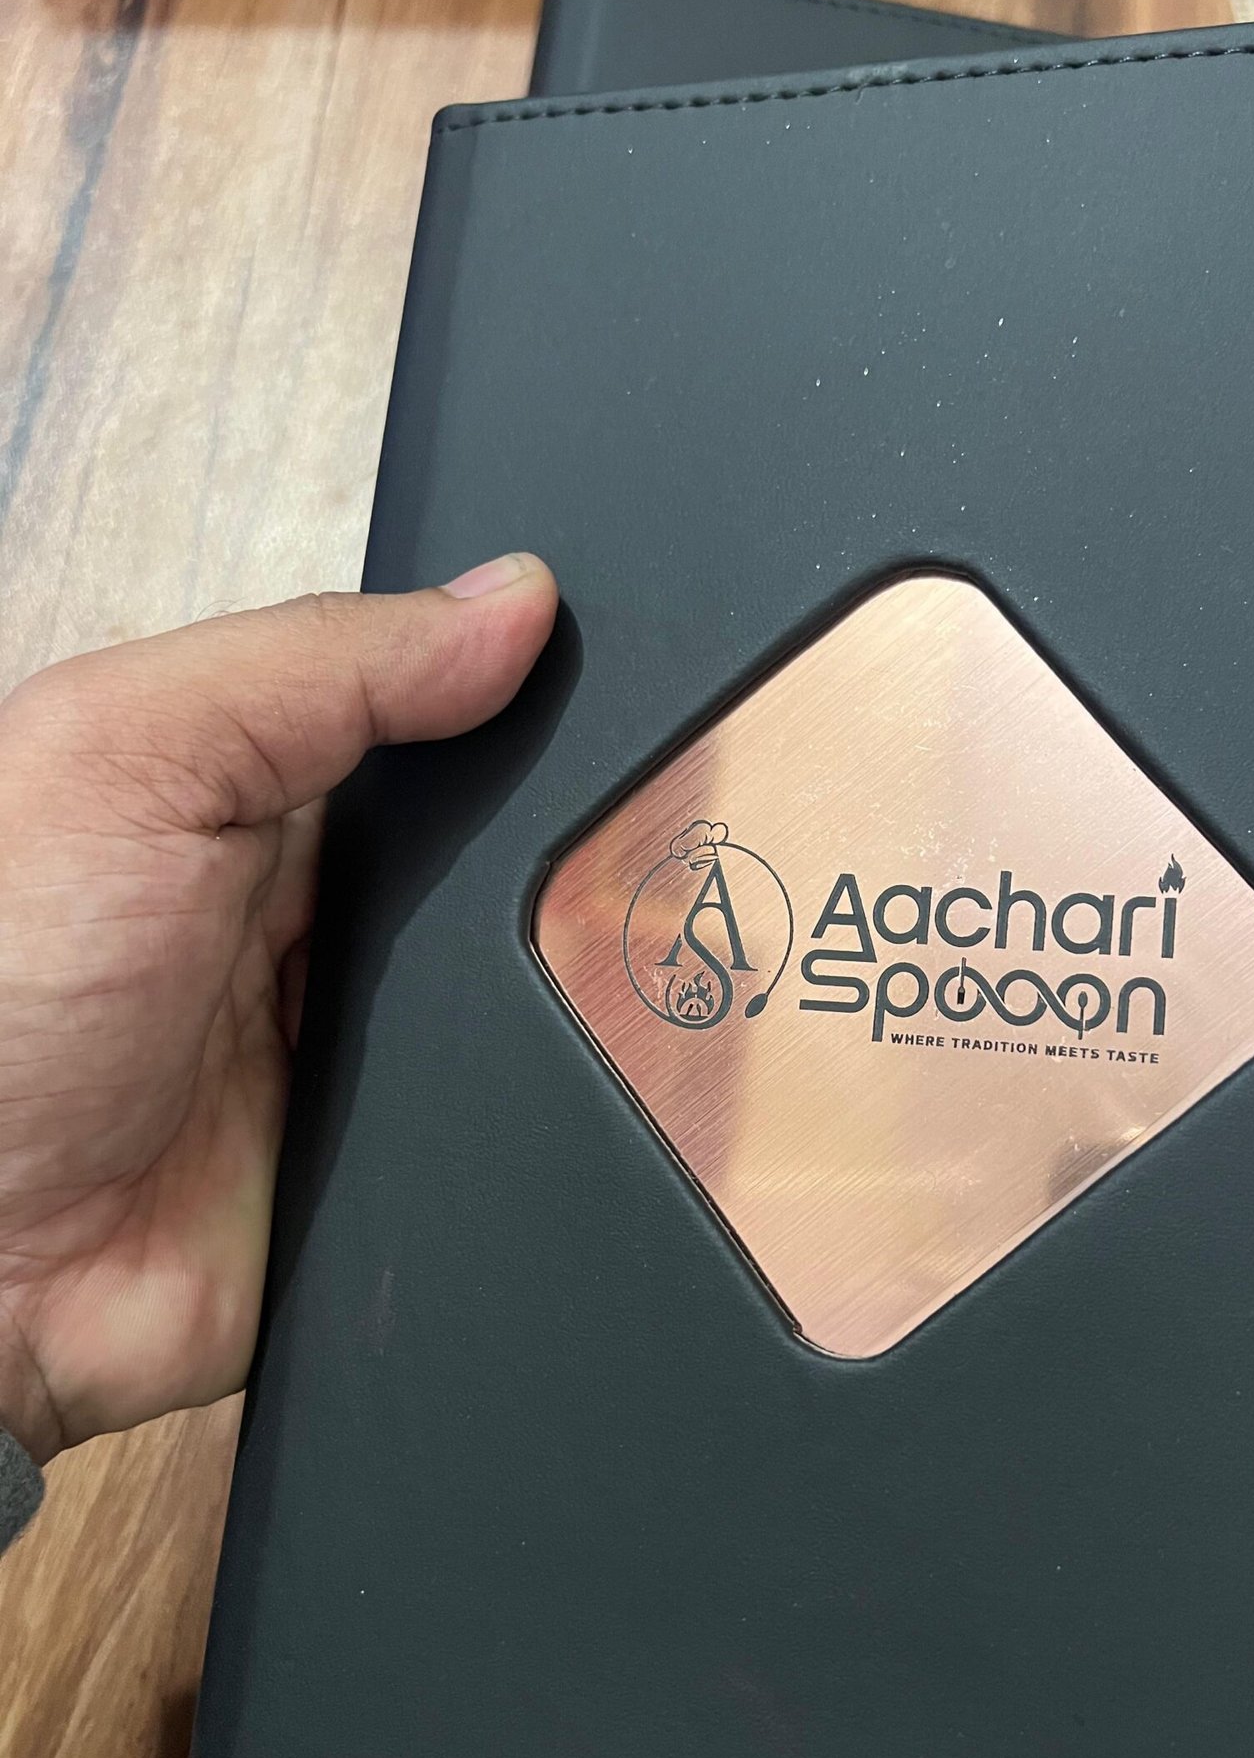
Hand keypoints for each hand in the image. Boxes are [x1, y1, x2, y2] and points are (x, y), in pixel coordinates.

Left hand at [0, 555, 557, 1462]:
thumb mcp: (129, 754)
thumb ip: (318, 666)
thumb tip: (512, 604)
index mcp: (247, 779)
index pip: (432, 700)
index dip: (523, 683)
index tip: (606, 674)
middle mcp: (311, 903)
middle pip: (506, 840)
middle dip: (566, 837)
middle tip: (619, 832)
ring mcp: (361, 1033)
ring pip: (536, 972)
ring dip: (571, 968)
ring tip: (609, 954)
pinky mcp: (400, 1153)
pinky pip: (521, 1106)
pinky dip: (560, 1089)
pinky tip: (587, 1061)